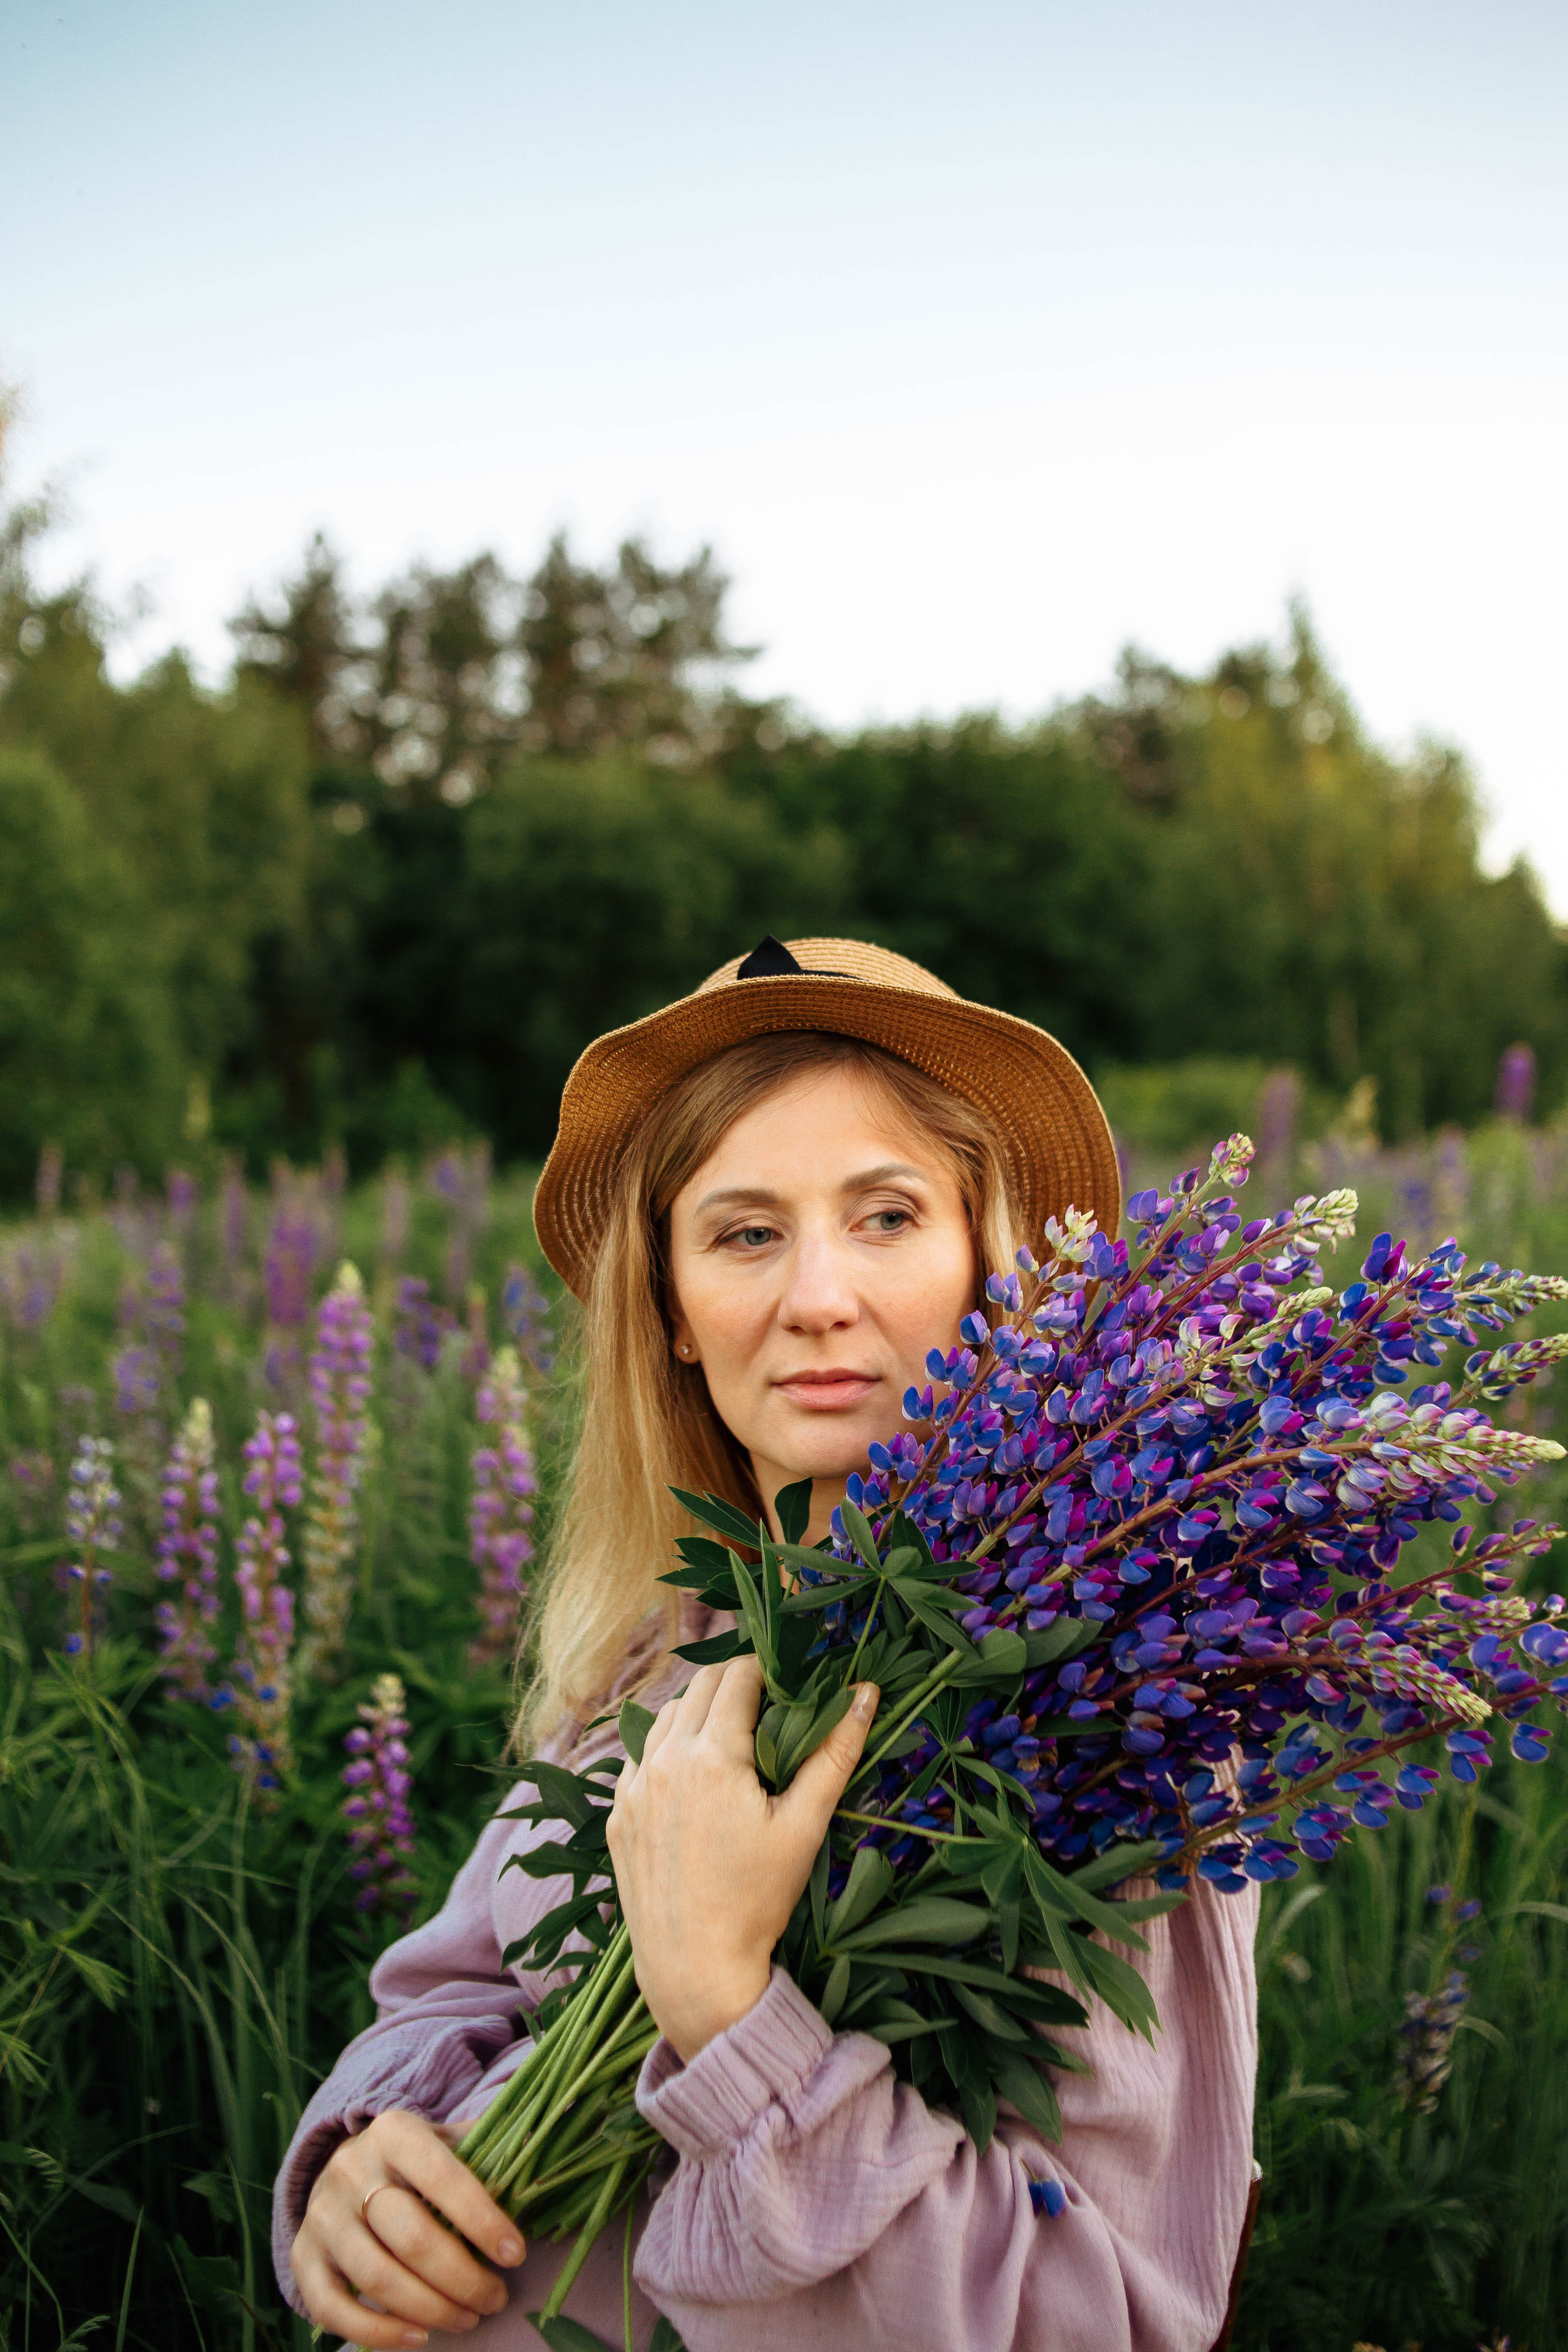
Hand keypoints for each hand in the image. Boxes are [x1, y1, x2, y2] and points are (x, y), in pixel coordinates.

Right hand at [290, 2109, 524, 2346]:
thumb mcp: (451, 2141)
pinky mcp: (303, 2257)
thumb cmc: (418, 2163)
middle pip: (411, 2237)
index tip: (516, 2255)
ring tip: (469, 2319)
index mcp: (395, 2132)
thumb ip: (494, 2146)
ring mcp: (322, 2215)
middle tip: (496, 2298)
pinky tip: (419, 2339)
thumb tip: (555, 2137)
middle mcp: (351, 2168)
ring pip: (376, 2277)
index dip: (482, 2220)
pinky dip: (377, 2333)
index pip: (444, 2177)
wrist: (348, 2168)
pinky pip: (332, 2308)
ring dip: (430, 2310)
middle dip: (462, 2278)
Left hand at [608, 1656, 879, 2060]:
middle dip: (735, 1682)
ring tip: (733, 1734)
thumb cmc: (757, 1900)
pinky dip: (666, 1748)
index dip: (768, 1669)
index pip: (738, 1678)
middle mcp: (664, 1760)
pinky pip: (639, 1757)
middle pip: (700, 1687)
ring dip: (699, 1711)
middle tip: (768, 1701)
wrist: (694, 1968)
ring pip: (665, 1717)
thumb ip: (834, 1752)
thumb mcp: (804, 1825)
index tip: (790, 1678)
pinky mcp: (619, 1815)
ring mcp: (634, 1787)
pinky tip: (691, 1773)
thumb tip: (866, 1692)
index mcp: (712, 1755)